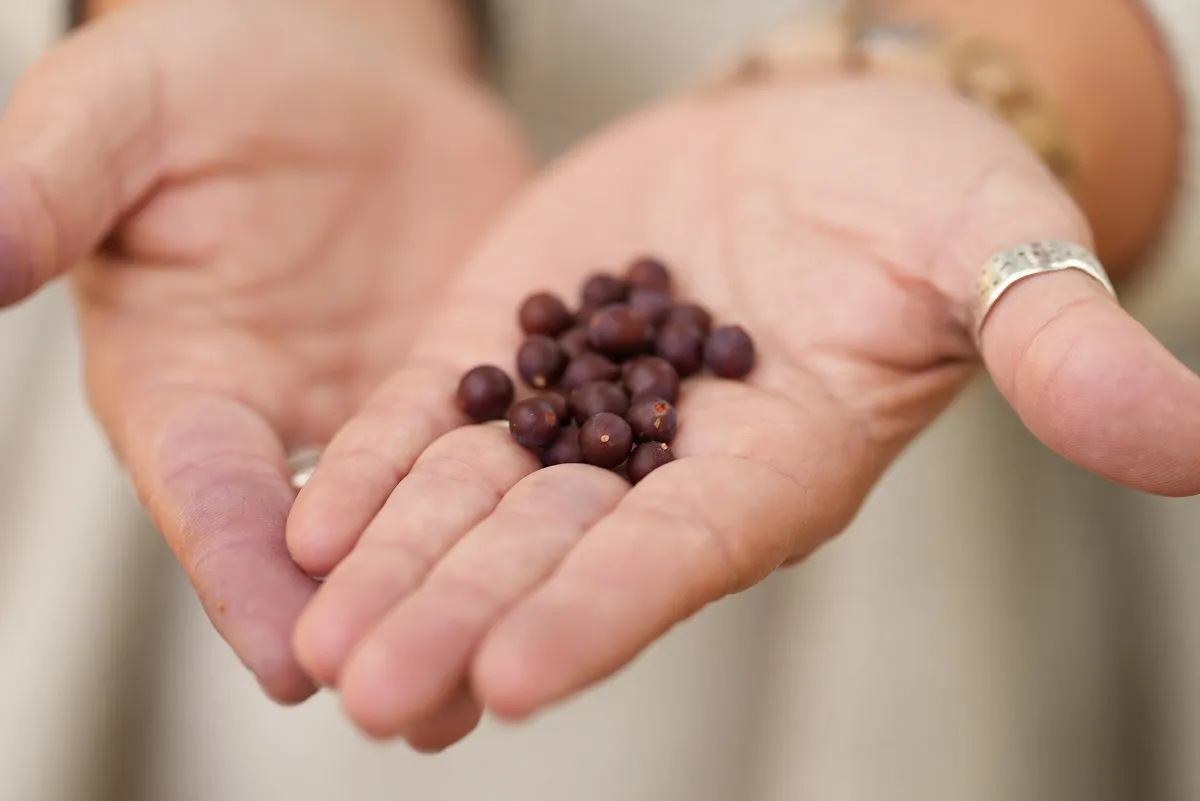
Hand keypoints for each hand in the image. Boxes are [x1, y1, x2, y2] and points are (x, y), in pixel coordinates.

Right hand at [0, 0, 530, 700]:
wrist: (343, 64)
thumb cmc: (214, 73)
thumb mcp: (125, 110)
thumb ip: (52, 180)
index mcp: (182, 383)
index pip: (207, 493)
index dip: (238, 574)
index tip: (288, 660)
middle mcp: (286, 422)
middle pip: (326, 543)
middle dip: (371, 619)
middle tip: (422, 706)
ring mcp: (387, 408)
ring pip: (427, 519)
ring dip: (464, 592)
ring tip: (511, 670)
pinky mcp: (469, 377)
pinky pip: (507, 446)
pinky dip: (537, 502)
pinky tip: (582, 556)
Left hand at [289, 77, 1199, 747]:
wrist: (818, 136)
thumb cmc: (921, 199)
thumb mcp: (990, 250)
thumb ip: (1057, 347)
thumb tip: (1191, 442)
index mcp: (771, 470)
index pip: (679, 559)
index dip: (603, 615)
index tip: (512, 678)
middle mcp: (659, 467)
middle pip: (551, 555)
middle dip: (463, 620)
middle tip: (373, 696)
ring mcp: (574, 411)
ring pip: (472, 506)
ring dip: (395, 571)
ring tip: (313, 643)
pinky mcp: (510, 346)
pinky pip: (430, 421)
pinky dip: (372, 470)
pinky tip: (304, 521)